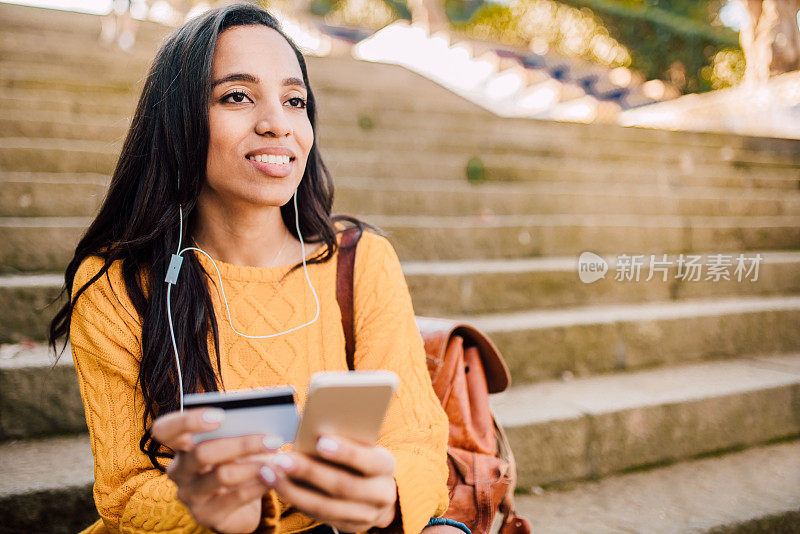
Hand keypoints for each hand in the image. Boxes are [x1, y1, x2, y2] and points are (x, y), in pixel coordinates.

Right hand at [151, 407, 281, 533]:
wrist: (240, 500)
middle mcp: (179, 469)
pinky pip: (234, 499)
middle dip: (242, 444)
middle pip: (202, 453)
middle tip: (274, 439)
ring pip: (221, 476)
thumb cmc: (236, 458)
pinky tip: (275, 477)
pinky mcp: (205, 515)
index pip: (164, 429)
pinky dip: (258, 485)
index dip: (188, 420)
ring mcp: (189, 494)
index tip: (220, 415)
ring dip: (255, 466)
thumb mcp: (234, 440)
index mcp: (180, 444)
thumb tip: (260, 408)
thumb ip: (238, 423)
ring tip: (281, 462)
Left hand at [260, 434, 398, 531]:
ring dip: (294, 490)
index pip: (368, 460)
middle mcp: (381, 494)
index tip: (321, 440)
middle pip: (343, 486)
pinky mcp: (348, 527)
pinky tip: (277, 485)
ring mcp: (365, 516)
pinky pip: (318, 516)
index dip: (346, 452)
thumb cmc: (363, 458)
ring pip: (326, 507)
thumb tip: (312, 427)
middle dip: (309, 471)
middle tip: (282, 458)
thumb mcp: (363, 446)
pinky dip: (296, 500)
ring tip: (270, 472)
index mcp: (386, 466)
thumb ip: (345, 440)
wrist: (378, 492)